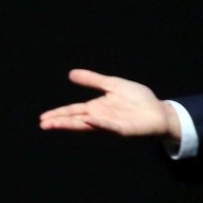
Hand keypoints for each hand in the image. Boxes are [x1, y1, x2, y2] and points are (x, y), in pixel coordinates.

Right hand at [39, 69, 180, 140]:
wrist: (159, 110)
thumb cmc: (138, 99)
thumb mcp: (113, 85)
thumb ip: (93, 80)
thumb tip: (71, 73)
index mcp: (97, 108)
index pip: (75, 111)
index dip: (60, 114)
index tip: (43, 118)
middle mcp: (101, 118)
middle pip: (77, 120)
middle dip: (61, 122)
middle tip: (44, 124)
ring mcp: (111, 125)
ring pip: (89, 125)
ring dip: (73, 124)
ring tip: (56, 125)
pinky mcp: (124, 129)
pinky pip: (111, 126)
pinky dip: (101, 123)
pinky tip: (91, 120)